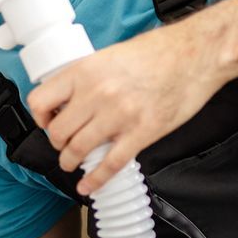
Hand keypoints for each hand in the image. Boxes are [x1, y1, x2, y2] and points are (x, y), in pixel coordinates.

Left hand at [26, 22, 228, 196]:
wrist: (197, 55)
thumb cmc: (159, 52)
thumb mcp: (111, 54)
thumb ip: (89, 77)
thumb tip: (72, 96)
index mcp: (85, 71)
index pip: (40, 101)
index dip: (40, 117)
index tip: (47, 122)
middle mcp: (97, 94)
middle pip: (58, 132)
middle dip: (58, 143)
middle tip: (64, 145)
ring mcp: (119, 115)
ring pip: (78, 150)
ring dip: (71, 161)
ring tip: (73, 163)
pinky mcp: (142, 133)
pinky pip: (110, 164)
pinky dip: (95, 180)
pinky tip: (88, 185)